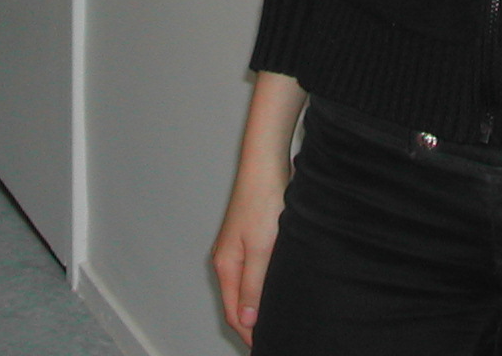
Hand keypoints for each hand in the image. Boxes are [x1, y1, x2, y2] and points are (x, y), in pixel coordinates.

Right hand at [212, 159, 287, 346]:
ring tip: (275, 319)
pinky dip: (260, 286)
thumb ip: (252, 287)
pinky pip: (252, 272)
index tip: (267, 345)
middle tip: (274, 336)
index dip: (249, 333)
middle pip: (236, 302)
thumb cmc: (262, 200)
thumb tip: (246, 321)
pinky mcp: (249, 237)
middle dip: (251, 322)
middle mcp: (227, 258)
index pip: (234, 312)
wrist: (265, 164)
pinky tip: (274, 287)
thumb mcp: (260, 249)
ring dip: (256, 305)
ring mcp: (237, 247)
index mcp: (226, 265)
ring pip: (244, 287)